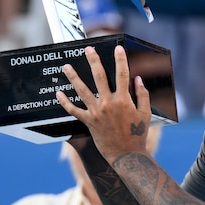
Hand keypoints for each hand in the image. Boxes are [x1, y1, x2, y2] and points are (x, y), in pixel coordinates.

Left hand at [57, 46, 150, 162]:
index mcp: (124, 100)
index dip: (120, 60)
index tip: (117, 48)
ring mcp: (97, 113)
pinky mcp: (89, 122)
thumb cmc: (138, 135)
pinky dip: (65, 102)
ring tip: (66, 66)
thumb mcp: (145, 114)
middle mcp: (108, 104)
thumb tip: (138, 79)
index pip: (122, 74)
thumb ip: (142, 95)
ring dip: (73, 77)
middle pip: (99, 77)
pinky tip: (58, 93)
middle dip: (93, 61)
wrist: (126, 155)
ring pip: (82, 91)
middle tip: (88, 49)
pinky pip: (74, 111)